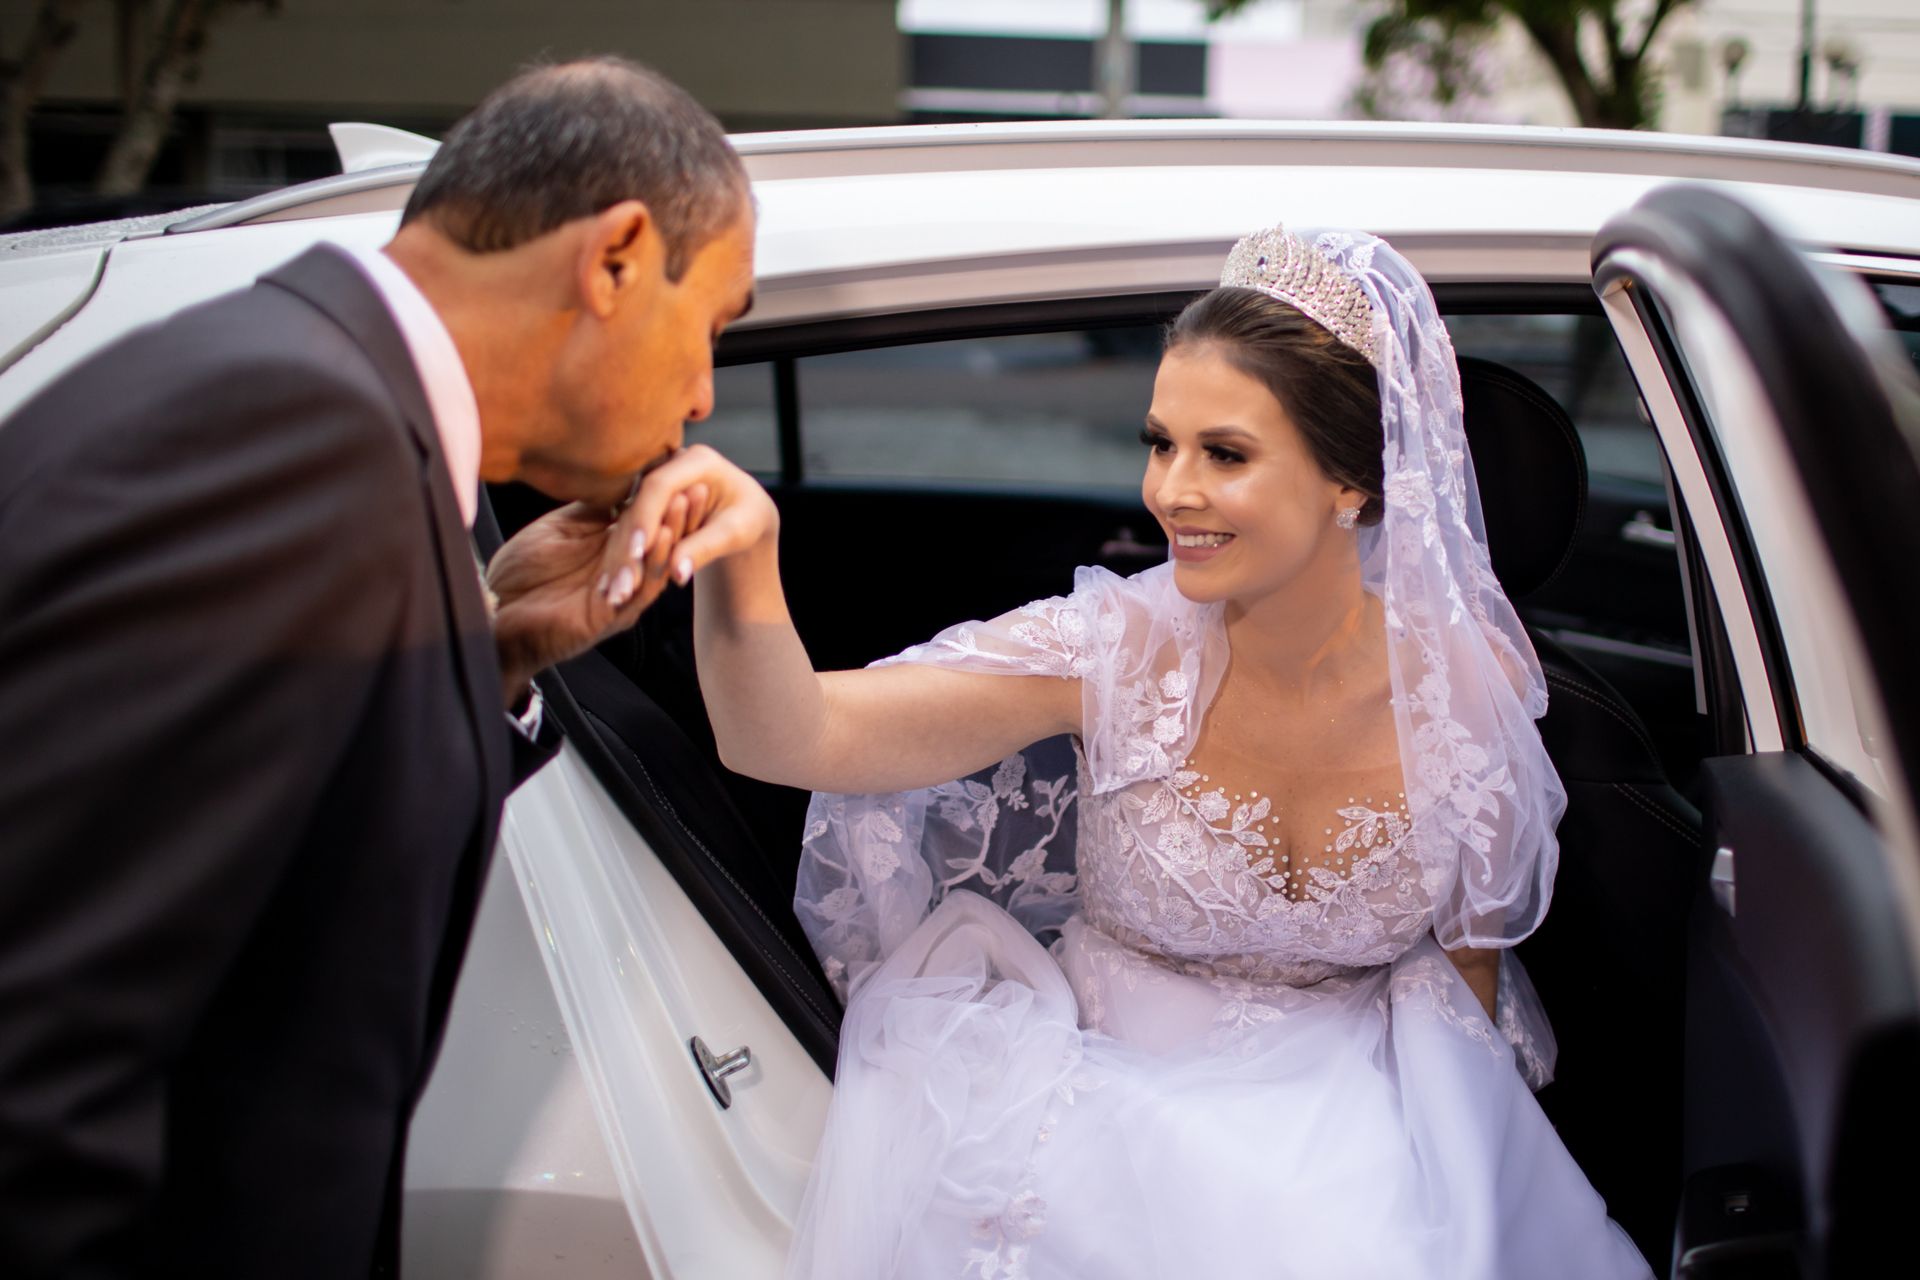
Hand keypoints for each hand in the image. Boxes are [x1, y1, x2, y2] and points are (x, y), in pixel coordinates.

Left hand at [485, 491, 694, 705]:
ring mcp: (620, 594)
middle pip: (662, 541)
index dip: (667, 497)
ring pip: (660, 563)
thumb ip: (592, 509)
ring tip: (687, 501)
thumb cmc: (519, 573)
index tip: (685, 469)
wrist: (494, 613)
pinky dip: (657, 561)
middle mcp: (621, 571)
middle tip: (702, 483)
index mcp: (610, 549)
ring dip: (676, 533)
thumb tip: (622, 480)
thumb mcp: (559, 527)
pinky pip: (643, 588)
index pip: (649, 521)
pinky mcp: (612, 615)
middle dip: (683, 513)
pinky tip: (666, 536)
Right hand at [592, 444, 778, 593]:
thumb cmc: (748, 520)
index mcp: (699, 460)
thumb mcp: (736, 534)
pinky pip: (630, 525)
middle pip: (639, 502)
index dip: (646, 517)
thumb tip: (677, 573)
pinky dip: (623, 553)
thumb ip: (706, 548)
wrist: (746, 516)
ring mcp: (657, 478)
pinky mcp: (647, 498)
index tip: (638, 552)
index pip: (661, 486)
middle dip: (630, 541)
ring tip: (615, 588)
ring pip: (629, 515)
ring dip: (621, 552)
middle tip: (621, 580)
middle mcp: (672, 463)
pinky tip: (614, 582)